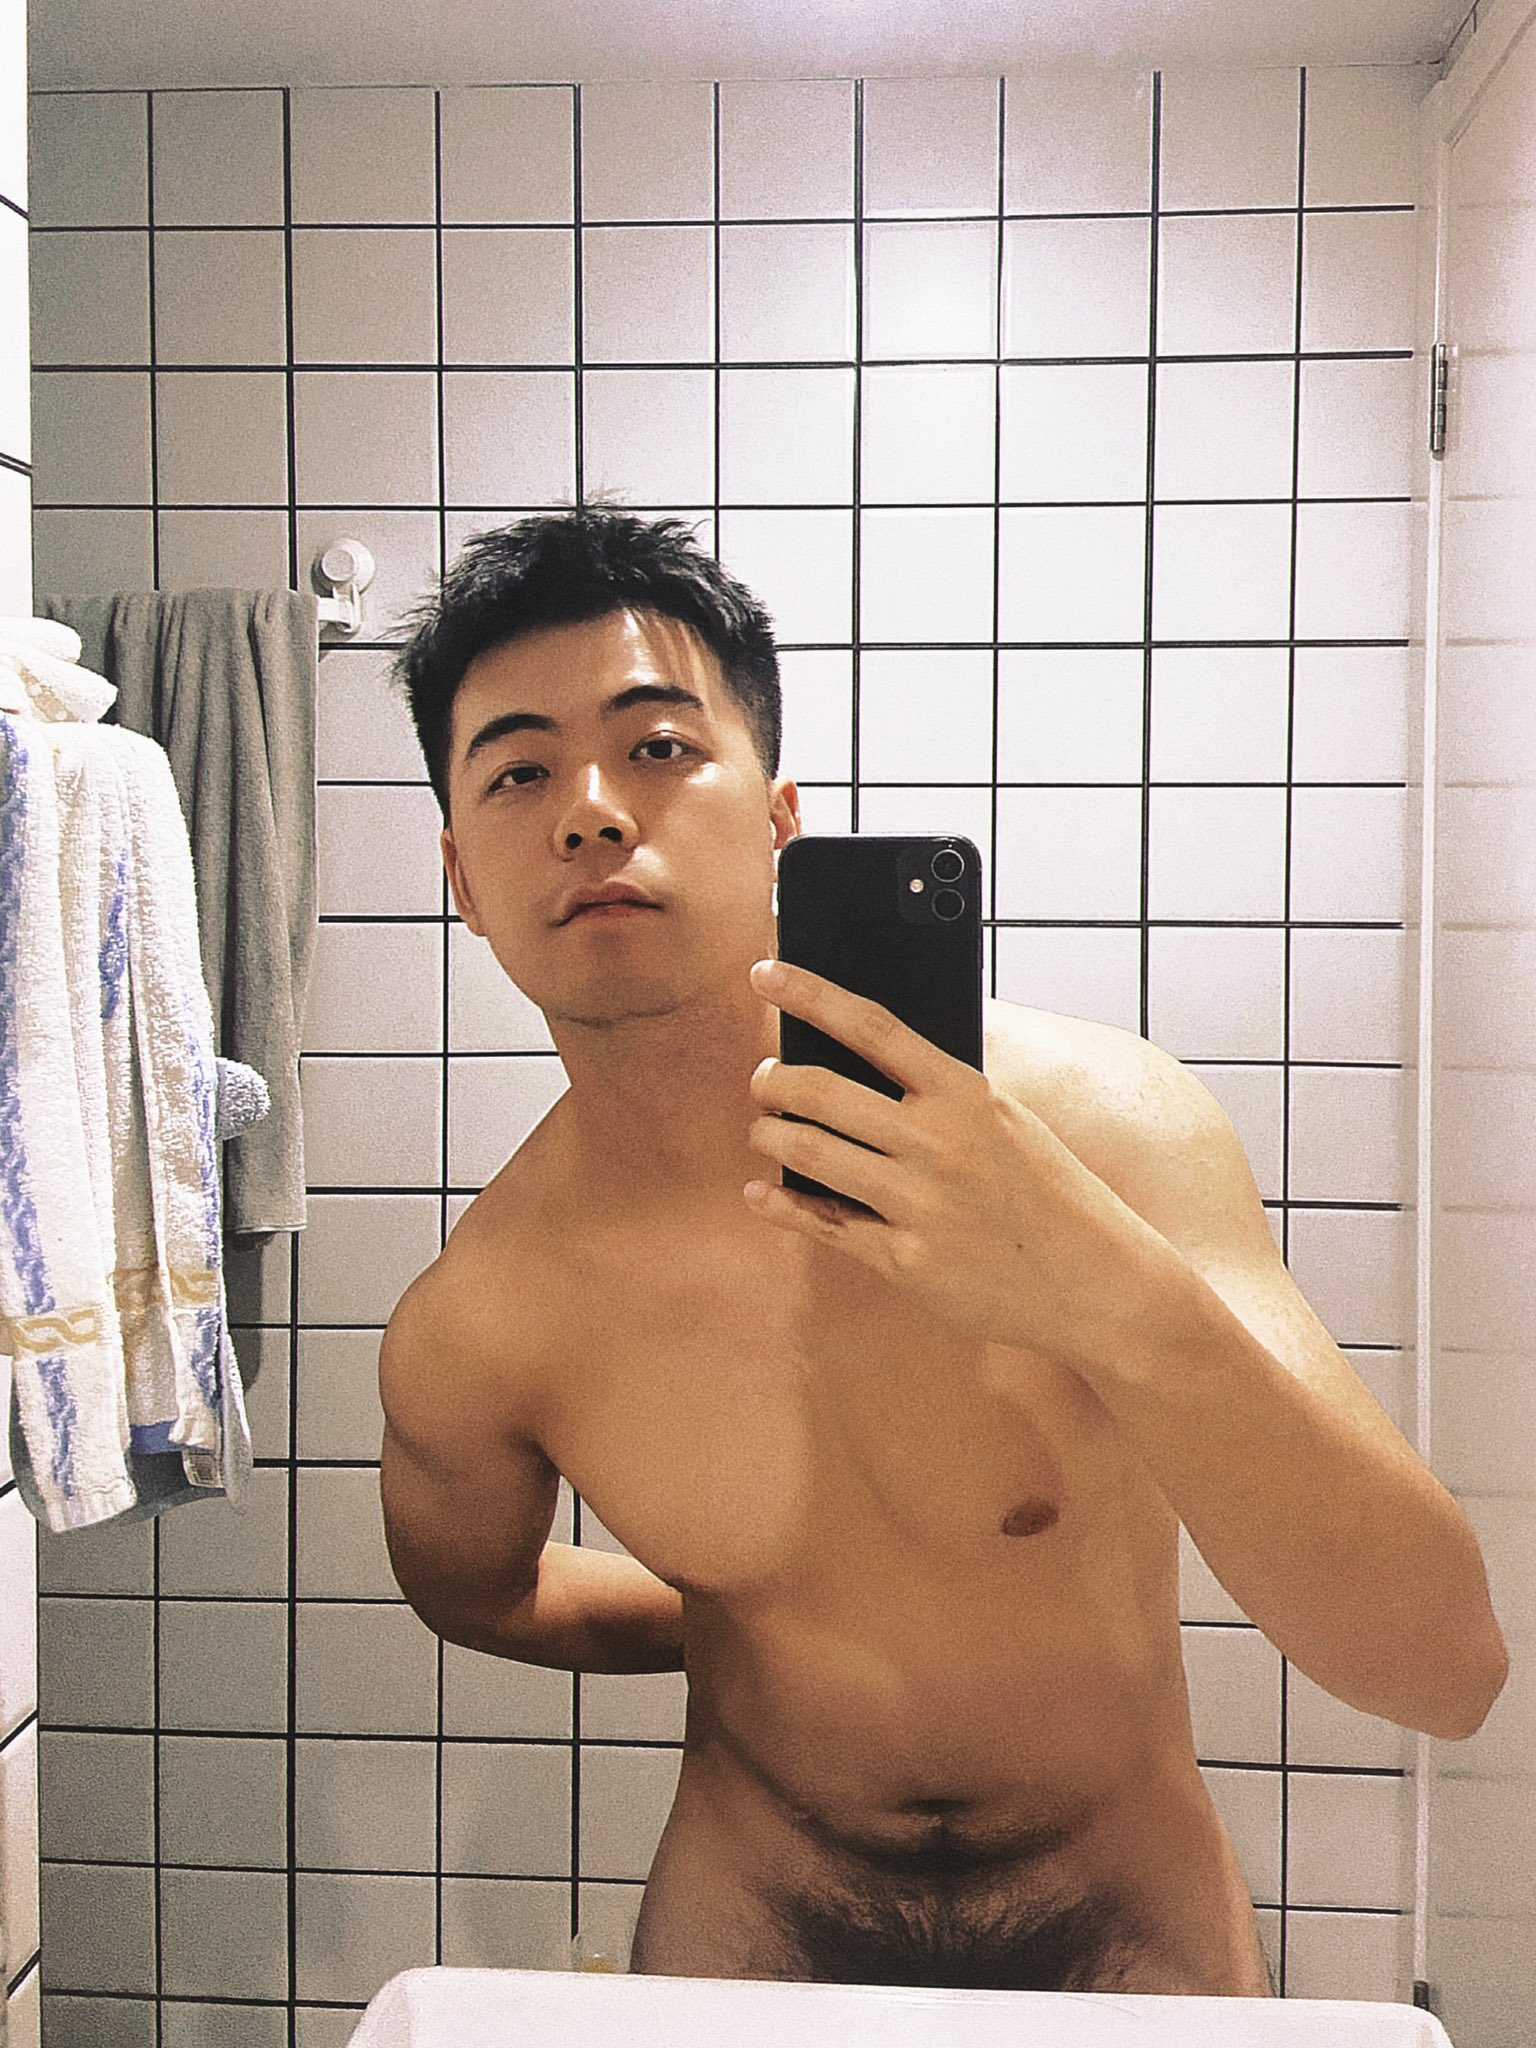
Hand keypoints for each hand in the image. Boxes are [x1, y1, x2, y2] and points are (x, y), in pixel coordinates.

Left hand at [744, 957, 1179, 1370]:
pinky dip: (781, 1206)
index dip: (811, 993)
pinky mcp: (908, 1263)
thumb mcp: (1009, 1122)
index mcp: (967, 1094)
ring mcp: (920, 1205)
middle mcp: (939, 1144)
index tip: (765, 972)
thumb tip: (862, 1060)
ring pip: (811, 1154)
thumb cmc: (1049, 1194)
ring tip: (764, 1130)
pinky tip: (761, 1194)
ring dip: (771, 1136)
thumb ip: (943, 1093)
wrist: (1100, 1284)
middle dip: (774, 1081)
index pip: (873, 1027)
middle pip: (823, 1092)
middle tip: (763, 1079)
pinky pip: (823, 1225)